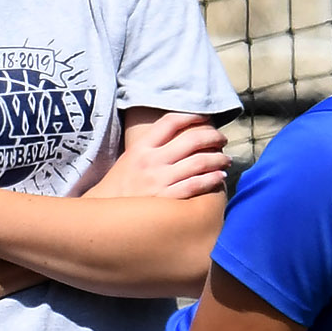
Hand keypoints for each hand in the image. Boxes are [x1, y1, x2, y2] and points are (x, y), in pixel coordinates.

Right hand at [91, 114, 229, 200]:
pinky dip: (212, 179)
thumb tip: (178, 136)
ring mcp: (159, 180)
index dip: (192, 117)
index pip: (170, 122)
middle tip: (222, 140)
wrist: (104, 213)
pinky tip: (220, 177)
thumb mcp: (130, 158)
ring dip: (218, 159)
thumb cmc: (121, 185)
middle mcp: (151, 161)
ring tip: (226, 159)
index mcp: (141, 147)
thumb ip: (151, 147)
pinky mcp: (166, 199)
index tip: (206, 119)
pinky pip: (195, 185)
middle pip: (191, 140)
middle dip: (212, 137)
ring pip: (199, 163)